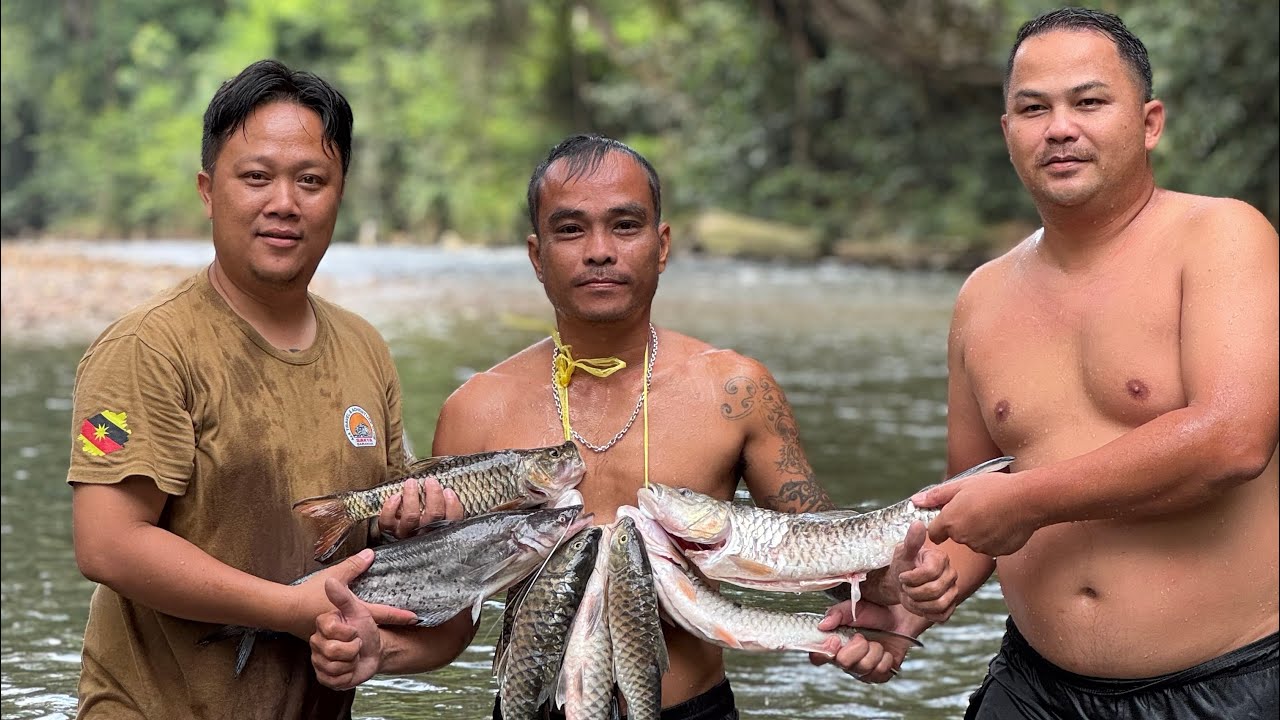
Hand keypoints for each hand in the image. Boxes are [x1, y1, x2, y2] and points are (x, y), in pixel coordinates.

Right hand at [289, 549, 416, 639]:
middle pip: (377, 628)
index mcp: (356, 612)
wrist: (286, 613)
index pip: (383, 613)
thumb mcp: (334, 575)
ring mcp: (341, 638)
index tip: (416, 617)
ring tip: (393, 634)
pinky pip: (348, 644)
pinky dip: (357, 642)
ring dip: (376, 637)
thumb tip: (371, 553)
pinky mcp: (331, 642)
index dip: (400, 615)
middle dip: (394, 628)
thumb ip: (353, 566)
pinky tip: (364, 641)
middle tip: (410, 628)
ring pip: (363, 638)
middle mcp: (351, 628)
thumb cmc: (311, 594)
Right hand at [310, 578, 412, 689]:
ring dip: (352, 663)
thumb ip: (342, 597)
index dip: (349, 632)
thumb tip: (330, 581)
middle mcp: (317, 642)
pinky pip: (333, 681)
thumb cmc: (365, 628)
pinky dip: (348, 676)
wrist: (374, 650)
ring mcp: (318, 660)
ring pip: (333, 667)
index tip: (355, 630)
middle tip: (356, 644)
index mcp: (323, 625)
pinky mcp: (323, 676)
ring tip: (353, 656)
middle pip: (332, 650)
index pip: (332, 629)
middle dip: (353, 649)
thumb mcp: (357, 610)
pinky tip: (350, 668)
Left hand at [377, 477, 462, 539]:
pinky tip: (396, 496)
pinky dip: (390, 508)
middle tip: (431, 481)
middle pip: (433, 516)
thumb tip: (448, 490)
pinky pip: (388, 521)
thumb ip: (443, 509)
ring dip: (412, 496)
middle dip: (434, 495)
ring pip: (411, 517)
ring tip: (411, 482)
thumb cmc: (420, 525)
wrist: (396, 548)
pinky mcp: (389, 531)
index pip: (451, 520)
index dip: (452, 506)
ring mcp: (406, 534)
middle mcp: (424, 534)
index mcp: (439, 531)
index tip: (448, 491)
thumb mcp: (436, 520)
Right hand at [809, 600, 914, 683]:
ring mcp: (862, 669)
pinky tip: (885, 651)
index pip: (818, 657)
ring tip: (876, 642)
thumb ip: (836, 614)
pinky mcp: (879, 675)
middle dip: (856, 647)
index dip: (823, 653)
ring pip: (863, 668)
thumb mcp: (853, 608)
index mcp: (834, 644)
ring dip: (873, 651)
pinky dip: (885, 659)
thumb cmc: (874, 612)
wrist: (899, 616)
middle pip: (842, 663)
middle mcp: (846, 660)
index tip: (835, 640)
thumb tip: (822, 625)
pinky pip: (880, 673)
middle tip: (862, 636)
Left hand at [894, 522, 958, 622]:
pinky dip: (925, 613)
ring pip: (938, 605)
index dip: (911, 578)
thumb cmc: (903, 565)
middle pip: (933, 591)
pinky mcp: (951, 606)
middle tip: (905, 587)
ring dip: (917, 603)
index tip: (902, 576)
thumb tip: (918, 524)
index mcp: (942, 559)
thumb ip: (911, 541)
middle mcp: (951, 574)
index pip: (929, 573)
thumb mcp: (903, 552)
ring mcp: (953, 591)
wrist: (902, 583)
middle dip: (912, 592)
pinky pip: (941, 615)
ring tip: (910, 595)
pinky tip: (918, 604)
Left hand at [913, 470, 1037, 556]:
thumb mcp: (962, 485)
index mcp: (950, 521)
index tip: (951, 516)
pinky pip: (991, 546)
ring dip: (980, 531)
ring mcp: (981, 547)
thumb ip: (936, 496)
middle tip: (979, 507)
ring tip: (994, 513)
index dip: (941, 525)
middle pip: (956, 535)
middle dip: (963, 525)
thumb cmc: (995, 488)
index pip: (934, 533)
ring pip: (974, 541)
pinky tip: (1004, 523)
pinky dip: (995, 538)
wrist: (1028, 499)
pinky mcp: (997, 552)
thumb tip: (915, 501)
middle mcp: (962, 538)